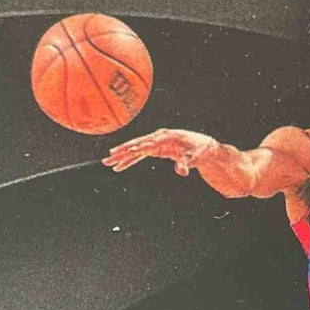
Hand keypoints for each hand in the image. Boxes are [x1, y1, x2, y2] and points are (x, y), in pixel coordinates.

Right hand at [102, 128, 216, 175]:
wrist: (202, 146)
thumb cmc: (198, 149)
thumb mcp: (194, 157)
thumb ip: (186, 163)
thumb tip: (182, 171)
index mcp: (165, 137)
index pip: (148, 144)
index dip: (137, 148)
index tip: (126, 152)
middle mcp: (157, 138)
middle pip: (136, 145)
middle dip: (122, 152)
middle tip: (108, 158)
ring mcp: (155, 143)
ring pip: (135, 150)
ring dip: (121, 157)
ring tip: (108, 163)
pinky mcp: (155, 149)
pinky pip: (139, 155)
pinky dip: (129, 161)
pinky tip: (119, 167)